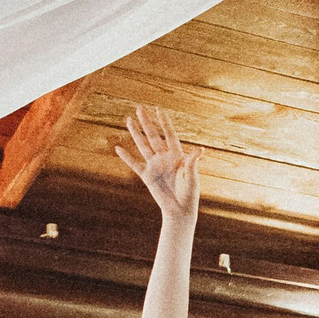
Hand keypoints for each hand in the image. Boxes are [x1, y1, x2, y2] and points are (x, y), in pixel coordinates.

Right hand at [114, 104, 200, 222]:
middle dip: (146, 122)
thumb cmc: (189, 193)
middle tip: (139, 108)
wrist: (180, 209)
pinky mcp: (147, 176)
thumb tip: (200, 150)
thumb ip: (192, 162)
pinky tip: (118, 148)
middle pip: (153, 136)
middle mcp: (164, 157)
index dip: (164, 122)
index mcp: (177, 155)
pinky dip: (126, 157)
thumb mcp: (192, 176)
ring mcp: (154, 166)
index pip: (169, 134)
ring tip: (128, 120)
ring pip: (142, 145)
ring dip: (136, 133)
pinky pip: (134, 164)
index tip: (159, 109)